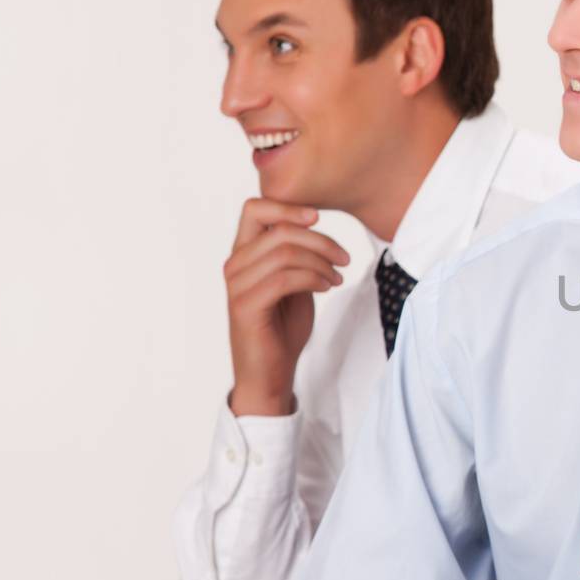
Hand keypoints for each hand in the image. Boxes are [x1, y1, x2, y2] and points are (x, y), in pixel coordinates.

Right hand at [224, 198, 348, 416]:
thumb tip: (315, 228)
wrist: (271, 372)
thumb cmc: (283, 327)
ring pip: (284, 253)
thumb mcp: (294, 282)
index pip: (254, 209)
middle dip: (320, 240)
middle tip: (344, 258)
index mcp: (244, 253)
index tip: (318, 217)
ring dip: (321, 262)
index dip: (288, 206)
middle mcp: (235, 264)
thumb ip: (296, 255)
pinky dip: (313, 278)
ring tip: (337, 278)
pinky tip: (327, 288)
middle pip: (279, 230)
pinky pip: (284, 279)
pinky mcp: (245, 306)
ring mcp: (237, 285)